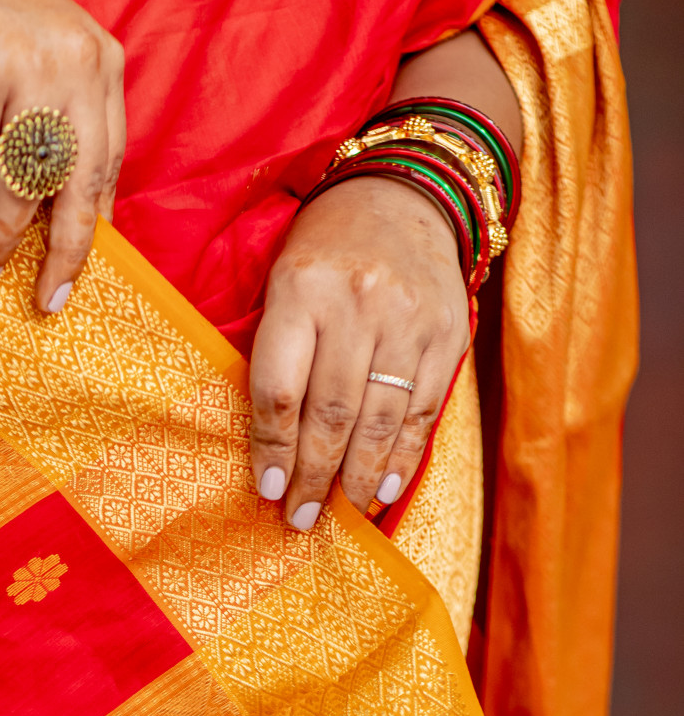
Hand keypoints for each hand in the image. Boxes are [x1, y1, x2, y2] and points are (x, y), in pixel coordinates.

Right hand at [0, 0, 124, 313]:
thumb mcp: (41, 56)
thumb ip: (63, 115)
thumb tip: (66, 207)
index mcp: (102, 62)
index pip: (108, 161)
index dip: (92, 222)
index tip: (77, 269)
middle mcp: (76, 64)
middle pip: (78, 184)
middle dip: (62, 253)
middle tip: (47, 300)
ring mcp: (30, 69)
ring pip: (23, 184)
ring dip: (0, 240)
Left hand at [248, 174, 471, 527]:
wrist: (404, 195)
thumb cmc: (326, 252)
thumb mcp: (284, 283)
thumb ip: (277, 353)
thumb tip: (268, 448)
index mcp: (302, 290)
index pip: (281, 389)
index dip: (274, 448)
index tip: (268, 491)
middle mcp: (358, 304)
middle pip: (332, 413)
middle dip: (314, 477)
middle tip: (300, 521)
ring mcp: (408, 319)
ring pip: (379, 420)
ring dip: (358, 479)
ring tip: (341, 515)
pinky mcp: (447, 333)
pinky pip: (421, 410)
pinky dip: (402, 457)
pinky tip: (384, 490)